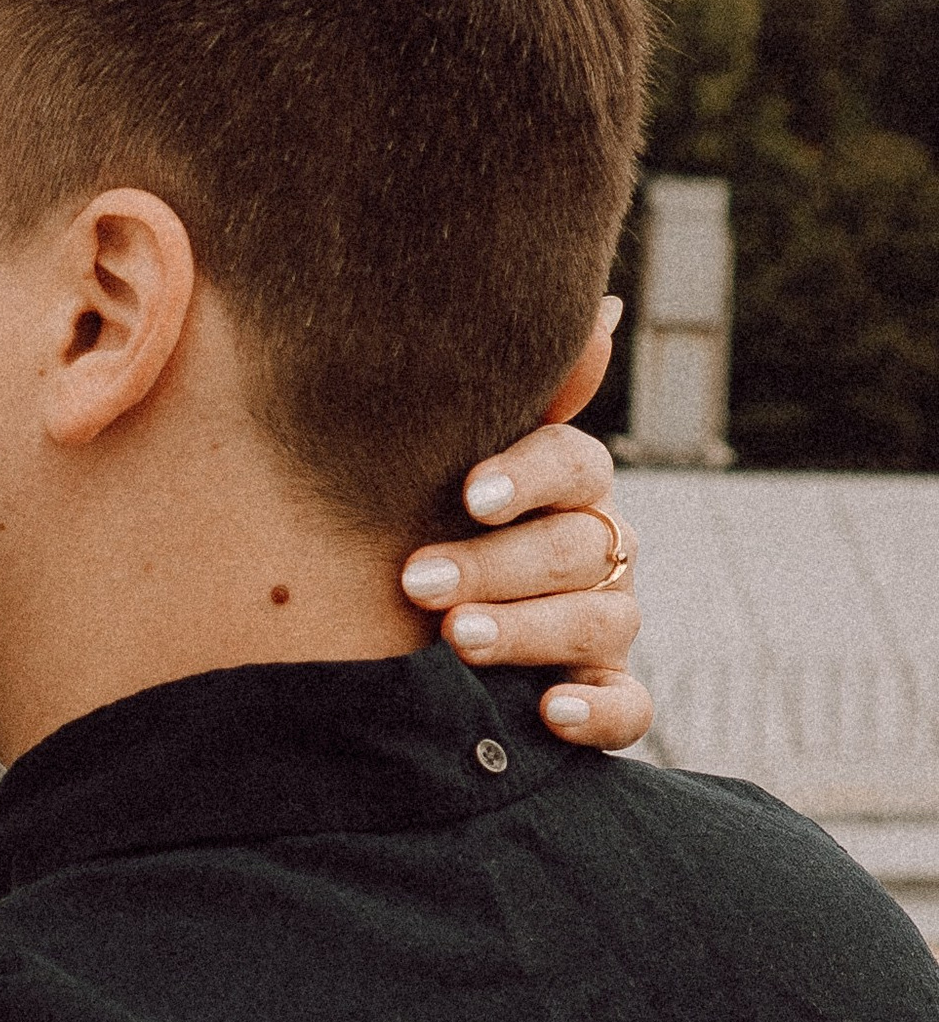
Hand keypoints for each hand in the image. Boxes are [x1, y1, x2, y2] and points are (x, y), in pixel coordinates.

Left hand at [399, 310, 645, 753]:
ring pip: (604, 620)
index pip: (573, 463)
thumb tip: (598, 309)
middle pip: (578, 545)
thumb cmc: (411, 515)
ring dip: (531, 630)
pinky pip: (630, 709)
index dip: (528, 475)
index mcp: (561, 482)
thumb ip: (490, 390)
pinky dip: (597, 711)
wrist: (390, 621)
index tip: (468, 494)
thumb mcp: (429, 455)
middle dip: (497, 564)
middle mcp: (597, 546)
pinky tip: (546, 711)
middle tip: (417, 581)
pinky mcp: (603, 695)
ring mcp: (605, 621)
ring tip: (456, 641)